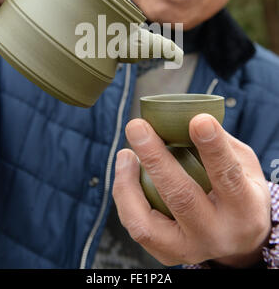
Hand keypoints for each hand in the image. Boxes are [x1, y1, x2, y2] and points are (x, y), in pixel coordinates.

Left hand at [113, 114, 270, 266]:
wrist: (239, 241)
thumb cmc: (241, 193)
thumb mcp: (245, 166)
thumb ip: (220, 144)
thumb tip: (186, 116)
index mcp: (244, 209)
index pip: (228, 176)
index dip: (213, 148)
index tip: (198, 120)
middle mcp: (216, 234)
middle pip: (181, 198)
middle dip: (155, 159)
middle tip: (137, 126)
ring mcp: (189, 248)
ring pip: (146, 224)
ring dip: (128, 184)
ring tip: (126, 154)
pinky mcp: (167, 254)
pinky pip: (137, 227)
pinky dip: (126, 196)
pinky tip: (126, 172)